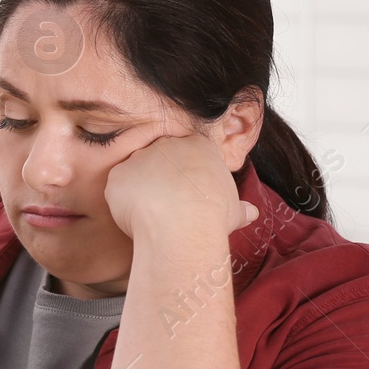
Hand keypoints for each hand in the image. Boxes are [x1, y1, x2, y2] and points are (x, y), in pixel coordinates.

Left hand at [103, 133, 257, 240]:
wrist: (185, 223)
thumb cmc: (213, 216)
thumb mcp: (233, 210)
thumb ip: (238, 207)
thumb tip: (251, 213)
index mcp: (198, 146)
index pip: (187, 155)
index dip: (185, 178)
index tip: (186, 197)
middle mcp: (167, 144)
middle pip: (159, 160)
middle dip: (161, 181)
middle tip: (168, 207)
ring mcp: (140, 157)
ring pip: (136, 174)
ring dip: (141, 192)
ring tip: (153, 216)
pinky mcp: (119, 175)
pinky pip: (118, 188)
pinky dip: (123, 203)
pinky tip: (137, 218)